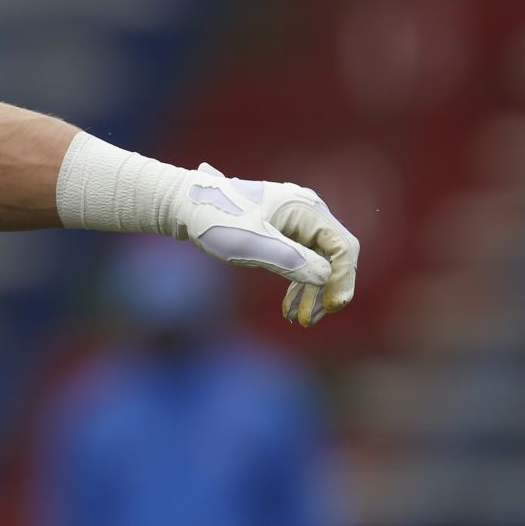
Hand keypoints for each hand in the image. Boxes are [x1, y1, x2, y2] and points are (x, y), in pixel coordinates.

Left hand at [175, 165, 359, 326]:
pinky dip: (296, 282)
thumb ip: (291, 260)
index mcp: (306, 209)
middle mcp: (306, 212)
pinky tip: (287, 307)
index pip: (343, 247)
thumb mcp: (252, 244)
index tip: (331, 307)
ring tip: (296, 319)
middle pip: (333, 256)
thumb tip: (326, 277)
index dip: (342, 279)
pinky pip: (299, 259)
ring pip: (316, 261)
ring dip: (310, 291)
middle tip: (307, 320)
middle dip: (324, 290)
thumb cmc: (214, 220)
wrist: (181, 204)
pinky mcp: (280, 231)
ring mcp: (293, 221)